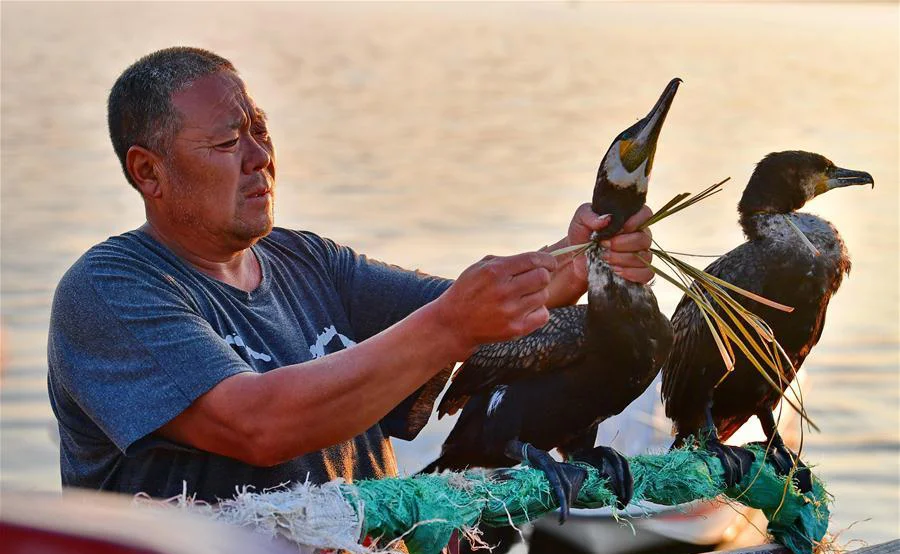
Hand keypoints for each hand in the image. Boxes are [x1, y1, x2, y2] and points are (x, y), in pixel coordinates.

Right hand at [436, 252, 557, 356]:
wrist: (454, 323)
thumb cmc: (469, 290)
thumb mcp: (480, 267)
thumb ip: (507, 261)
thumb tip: (540, 258)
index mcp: (495, 271)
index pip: (534, 260)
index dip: (547, 260)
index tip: (549, 263)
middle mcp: (503, 291)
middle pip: (543, 277)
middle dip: (542, 276)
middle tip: (534, 280)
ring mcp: (510, 312)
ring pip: (544, 296)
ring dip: (537, 294)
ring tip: (523, 296)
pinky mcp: (515, 329)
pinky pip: (543, 315)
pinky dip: (538, 311)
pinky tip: (525, 309)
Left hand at [562, 204, 653, 284]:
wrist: (575, 259)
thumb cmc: (582, 236)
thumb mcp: (580, 219)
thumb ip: (589, 215)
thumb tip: (606, 218)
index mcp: (630, 219)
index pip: (645, 214)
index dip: (634, 221)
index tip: (617, 229)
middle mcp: (639, 235)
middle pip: (644, 239)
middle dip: (623, 244)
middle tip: (604, 245)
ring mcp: (641, 254)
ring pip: (645, 257)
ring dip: (623, 259)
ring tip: (604, 258)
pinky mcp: (639, 272)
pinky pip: (647, 273)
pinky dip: (632, 273)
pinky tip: (615, 270)